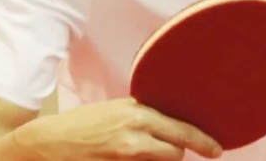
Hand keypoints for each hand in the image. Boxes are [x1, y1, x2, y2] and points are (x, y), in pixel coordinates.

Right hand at [8, 98, 222, 159]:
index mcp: (136, 113)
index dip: (202, 141)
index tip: (216, 149)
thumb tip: (168, 122)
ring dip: (160, 160)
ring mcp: (126, 155)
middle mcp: (134, 134)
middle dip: (176, 153)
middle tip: (176, 152)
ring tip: (139, 151)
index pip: (180, 129)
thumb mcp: (115, 109)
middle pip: (176, 152)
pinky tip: (131, 158)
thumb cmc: (82, 124)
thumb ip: (142, 115)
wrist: (50, 143)